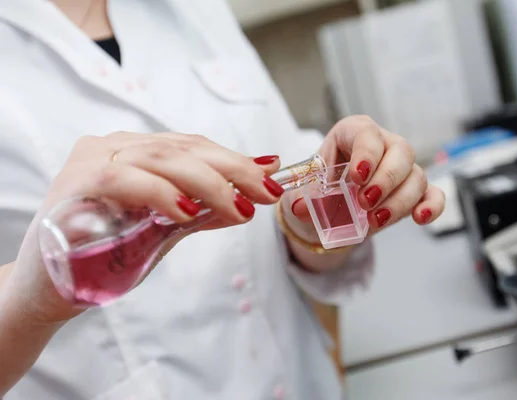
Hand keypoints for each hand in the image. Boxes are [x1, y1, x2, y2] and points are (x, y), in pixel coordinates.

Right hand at [6, 131, 283, 324]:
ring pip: (161, 158)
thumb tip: (249, 200)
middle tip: (266, 191)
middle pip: (184, 149)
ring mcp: (92, 160)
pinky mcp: (74, 183)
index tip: (272, 177)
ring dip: (207, 183)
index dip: (236, 161)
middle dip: (232, 169)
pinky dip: (160, 192)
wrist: (52, 290)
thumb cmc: (108, 255)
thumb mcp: (166, 229)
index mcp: (137, 152)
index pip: (194, 147)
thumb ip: (203, 210)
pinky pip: (123, 179)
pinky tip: (188, 211)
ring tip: (238, 205)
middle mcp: (115, 147)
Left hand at [281, 116, 444, 242]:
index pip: (367, 134)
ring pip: (416, 176)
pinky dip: (431, 206)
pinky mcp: (415, 191)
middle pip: (400, 151)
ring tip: (376, 219)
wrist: (332, 206)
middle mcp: (384, 145)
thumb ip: (301, 197)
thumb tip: (300, 207)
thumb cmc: (322, 187)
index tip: (357, 177)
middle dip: (385, 179)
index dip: (366, 153)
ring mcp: (403, 168)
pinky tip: (420, 218)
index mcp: (354, 133)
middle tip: (365, 202)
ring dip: (399, 200)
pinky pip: (433, 193)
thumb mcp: (306, 190)